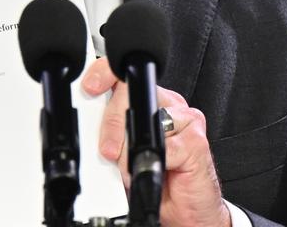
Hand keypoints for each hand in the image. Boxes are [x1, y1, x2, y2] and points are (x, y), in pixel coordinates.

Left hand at [82, 57, 230, 226]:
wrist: (186, 211)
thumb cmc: (158, 181)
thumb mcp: (125, 156)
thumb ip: (113, 136)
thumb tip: (89, 131)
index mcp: (150, 102)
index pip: (124, 77)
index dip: (104, 75)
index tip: (90, 88)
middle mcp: (169, 105)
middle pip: (132, 94)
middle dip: (112, 123)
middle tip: (108, 151)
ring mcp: (186, 120)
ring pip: (147, 120)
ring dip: (130, 150)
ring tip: (130, 169)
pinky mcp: (197, 141)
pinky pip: (167, 146)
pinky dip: (155, 162)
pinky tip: (158, 171)